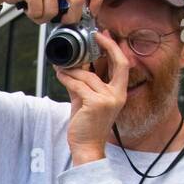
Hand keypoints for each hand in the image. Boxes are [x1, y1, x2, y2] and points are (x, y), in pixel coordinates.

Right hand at [0, 0, 102, 23]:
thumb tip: (80, 16)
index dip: (97, 0)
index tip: (92, 13)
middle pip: (78, 1)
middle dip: (72, 18)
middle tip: (64, 22)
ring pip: (53, 12)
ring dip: (43, 18)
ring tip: (36, 9)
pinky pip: (38, 12)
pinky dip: (33, 16)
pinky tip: (28, 8)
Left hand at [54, 30, 129, 164]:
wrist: (86, 147)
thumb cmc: (87, 126)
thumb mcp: (86, 100)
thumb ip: (83, 84)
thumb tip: (74, 66)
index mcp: (119, 93)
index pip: (123, 65)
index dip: (114, 48)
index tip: (104, 36)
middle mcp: (117, 95)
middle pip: (117, 63)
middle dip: (107, 46)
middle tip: (93, 36)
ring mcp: (108, 100)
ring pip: (88, 76)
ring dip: (72, 71)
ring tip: (61, 68)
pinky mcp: (95, 104)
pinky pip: (78, 85)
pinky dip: (66, 78)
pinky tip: (60, 75)